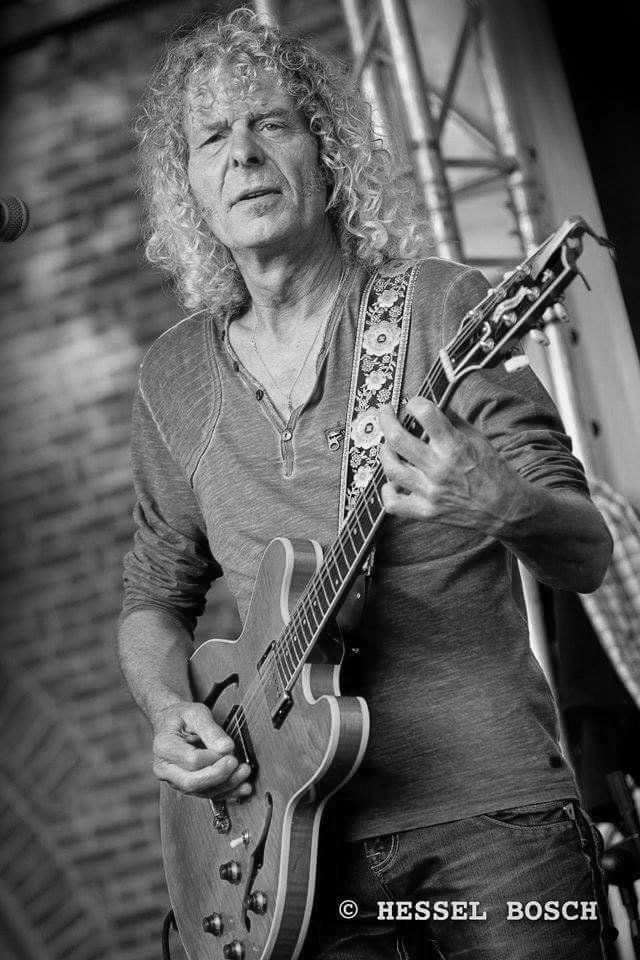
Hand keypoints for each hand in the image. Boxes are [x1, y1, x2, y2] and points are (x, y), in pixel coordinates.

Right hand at [151, 700, 252, 799]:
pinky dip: (227, 792)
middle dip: (218, 776)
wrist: (171, 723)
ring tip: (244, 772)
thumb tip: (226, 748)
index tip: (228, 748)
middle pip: (192, 782)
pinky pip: (207, 794)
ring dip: (227, 785)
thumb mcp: (196, 713)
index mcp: (164, 746)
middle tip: (236, 763)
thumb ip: (211, 729)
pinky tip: (243, 787)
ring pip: (201, 791)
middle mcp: (165, 768)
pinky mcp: (187, 786)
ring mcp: (174, 780)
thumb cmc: (182, 716)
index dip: (213, 757)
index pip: (191, 760)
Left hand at [378, 396, 524, 534]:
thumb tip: (429, 403)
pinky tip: (394, 481)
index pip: (425, 414)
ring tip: (388, 446)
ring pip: (391, 468)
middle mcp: (439, 469)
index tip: (413, 403)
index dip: (415, 402)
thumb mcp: (477, 438)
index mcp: (455, 446)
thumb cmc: (492, 470)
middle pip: (397, 439)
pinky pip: (394, 503)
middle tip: (386, 413)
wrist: (505, 508)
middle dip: (386, 419)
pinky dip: (388, 490)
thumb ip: (451, 420)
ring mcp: (431, 492)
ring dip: (384, 452)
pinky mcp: (426, 512)